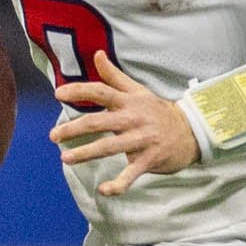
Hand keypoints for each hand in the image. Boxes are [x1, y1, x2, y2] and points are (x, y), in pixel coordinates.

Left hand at [50, 52, 201, 196]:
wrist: (191, 132)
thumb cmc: (158, 111)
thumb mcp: (138, 91)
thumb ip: (114, 76)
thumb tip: (96, 54)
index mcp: (128, 101)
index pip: (100, 91)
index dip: (79, 91)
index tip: (58, 94)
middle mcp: (133, 119)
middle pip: (98, 121)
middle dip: (73, 128)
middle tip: (53, 136)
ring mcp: (141, 140)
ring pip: (109, 147)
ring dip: (86, 153)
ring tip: (65, 158)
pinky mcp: (149, 160)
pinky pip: (131, 173)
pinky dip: (118, 184)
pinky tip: (104, 191)